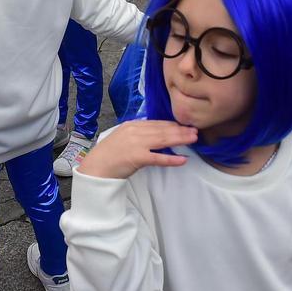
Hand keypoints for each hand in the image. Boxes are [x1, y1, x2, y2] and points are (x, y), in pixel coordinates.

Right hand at [78, 120, 197, 179]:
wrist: (96, 167)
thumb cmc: (109, 155)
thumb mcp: (123, 137)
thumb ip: (138, 134)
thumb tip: (155, 135)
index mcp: (132, 125)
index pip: (156, 123)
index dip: (172, 124)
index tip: (184, 125)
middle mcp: (135, 131)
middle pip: (162, 129)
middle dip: (180, 130)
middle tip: (195, 130)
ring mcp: (136, 143)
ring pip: (163, 140)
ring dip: (180, 139)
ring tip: (193, 139)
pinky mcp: (137, 157)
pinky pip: (158, 158)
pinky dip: (172, 159)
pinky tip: (183, 159)